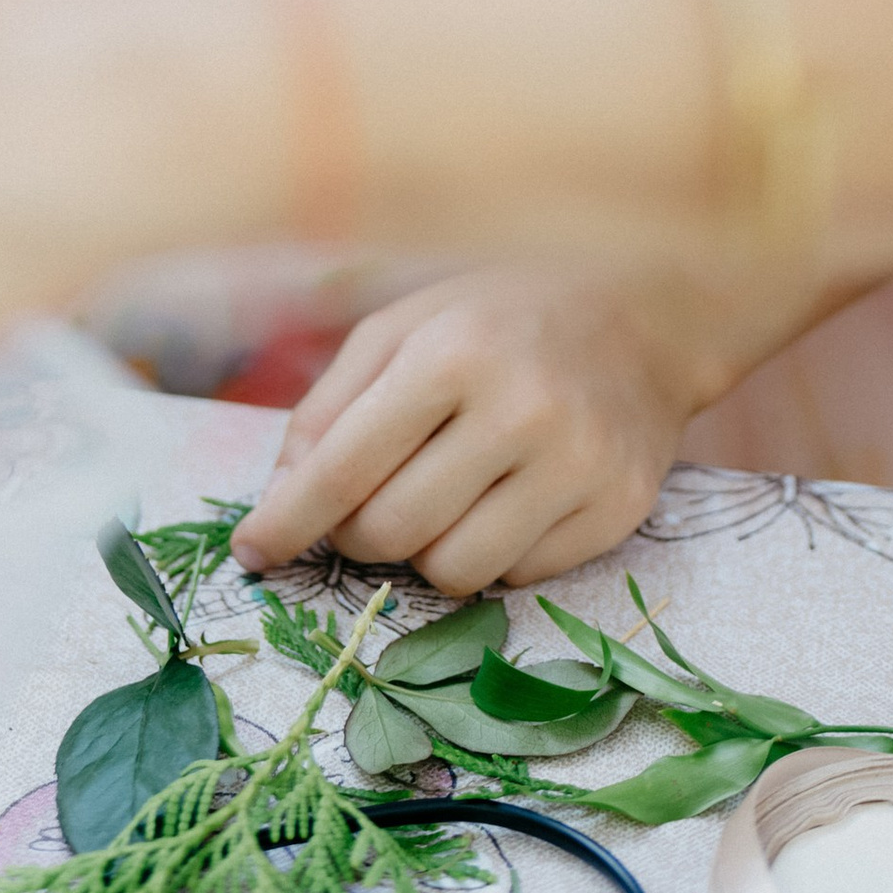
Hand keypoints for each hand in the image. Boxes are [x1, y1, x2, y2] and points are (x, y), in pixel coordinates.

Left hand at [230, 267, 707, 595]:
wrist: (642, 313)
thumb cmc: (498, 316)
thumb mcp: (403, 328)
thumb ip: (330, 409)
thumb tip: (280, 503)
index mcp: (451, 352)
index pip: (345, 466)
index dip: (287, 519)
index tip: (251, 553)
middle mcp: (519, 410)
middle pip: (392, 531)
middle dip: (356, 534)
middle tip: (362, 507)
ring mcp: (576, 466)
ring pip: (453, 572)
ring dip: (423, 552)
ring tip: (439, 497)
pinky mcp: (618, 511)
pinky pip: (517, 579)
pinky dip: (489, 555)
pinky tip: (502, 500)